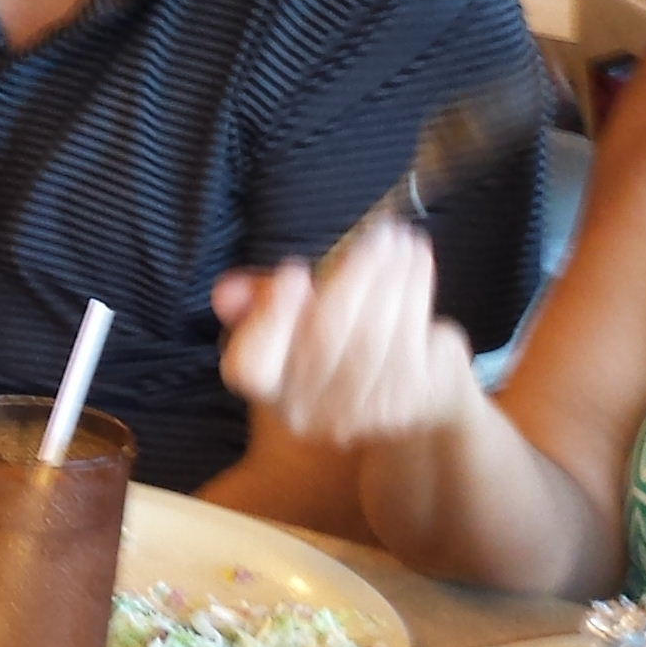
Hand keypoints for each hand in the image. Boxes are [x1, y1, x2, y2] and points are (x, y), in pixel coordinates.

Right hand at [214, 220, 483, 451]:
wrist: (409, 403)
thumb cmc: (343, 350)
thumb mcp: (295, 324)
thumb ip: (259, 303)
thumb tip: (227, 292)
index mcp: (270, 388)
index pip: (250, 367)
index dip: (268, 320)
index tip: (294, 272)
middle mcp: (307, 411)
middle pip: (322, 337)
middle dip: (353, 275)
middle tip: (377, 233)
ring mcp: (358, 413)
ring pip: (372, 331)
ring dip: (391, 275)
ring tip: (400, 240)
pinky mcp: (406, 404)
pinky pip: (408, 336)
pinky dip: (415, 292)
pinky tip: (418, 264)